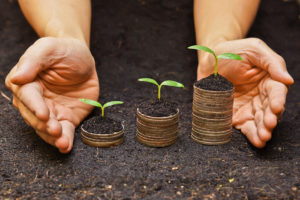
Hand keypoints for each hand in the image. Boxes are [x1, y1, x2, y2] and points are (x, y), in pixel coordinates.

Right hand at [5, 37, 98, 152]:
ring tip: (62, 142)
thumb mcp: (49, 48)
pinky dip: (64, 140)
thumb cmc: (64, 50)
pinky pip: (64, 131)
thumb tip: (17, 78)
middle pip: (35, 116)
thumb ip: (34, 61)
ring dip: (53, 137)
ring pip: (47, 128)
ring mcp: (51, 111)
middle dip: (44, 125)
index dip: (35, 106)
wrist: (83, 60)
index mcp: (26, 82)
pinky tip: (66, 147)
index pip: (28, 97)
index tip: (44, 114)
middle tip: (55, 130)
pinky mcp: (66, 118)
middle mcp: (35, 100)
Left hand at [197, 38, 293, 147]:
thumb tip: (288, 80)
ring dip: (262, 130)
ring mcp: (248, 107)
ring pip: (259, 121)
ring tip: (263, 137)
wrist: (209, 59)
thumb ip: (271, 62)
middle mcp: (261, 96)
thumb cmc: (233, 51)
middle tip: (268, 126)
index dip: (277, 100)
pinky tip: (257, 141)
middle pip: (269, 110)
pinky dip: (251, 135)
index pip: (276, 92)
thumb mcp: (254, 49)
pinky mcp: (236, 115)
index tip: (276, 108)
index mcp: (269, 80)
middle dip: (270, 119)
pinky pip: (245, 126)